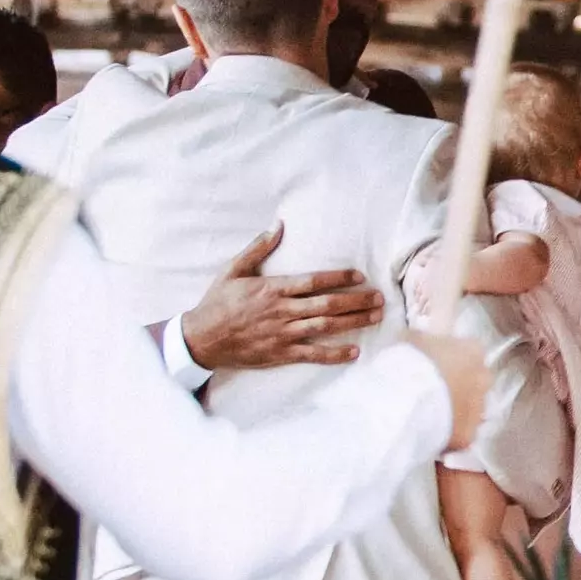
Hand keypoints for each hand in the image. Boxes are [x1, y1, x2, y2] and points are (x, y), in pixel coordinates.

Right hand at [183, 229, 383, 370]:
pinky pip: (313, 354)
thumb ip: (258, 248)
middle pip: (327, 304)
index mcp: (272, 289)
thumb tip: (278, 225)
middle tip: (379, 298)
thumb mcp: (233, 270)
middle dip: (356, 300)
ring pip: (325, 327)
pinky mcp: (281, 353)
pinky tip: (354, 352)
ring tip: (375, 317)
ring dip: (353, 322)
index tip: (360, 275)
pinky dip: (334, 354)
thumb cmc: (217, 302)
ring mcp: (283, 334)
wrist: (201, 338)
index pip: (313, 281)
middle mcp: (281, 311)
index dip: (339, 278)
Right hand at [412, 329, 489, 452]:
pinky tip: (429, 432)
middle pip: (476, 382)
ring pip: (471, 409)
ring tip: (428, 414)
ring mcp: (479, 409)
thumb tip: (424, 344)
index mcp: (473, 351)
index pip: (470, 352)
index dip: (452, 360)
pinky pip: (460, 434)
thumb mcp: (413, 339)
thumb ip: (426, 341)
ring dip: (455, 410)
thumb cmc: (408, 362)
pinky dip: (448, 433)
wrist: (404, 400)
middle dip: (460, 386)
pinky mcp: (469, 435)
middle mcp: (484, 380)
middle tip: (433, 391)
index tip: (436, 366)